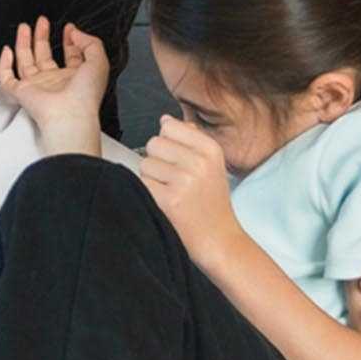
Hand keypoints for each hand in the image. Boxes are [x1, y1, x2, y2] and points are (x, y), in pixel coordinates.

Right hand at [0, 19, 108, 151]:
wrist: (70, 114)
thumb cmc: (86, 94)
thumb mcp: (99, 61)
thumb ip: (90, 42)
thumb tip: (75, 33)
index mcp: (75, 78)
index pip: (71, 56)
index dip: (70, 41)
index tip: (69, 28)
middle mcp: (55, 82)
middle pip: (45, 55)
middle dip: (43, 37)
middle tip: (42, 21)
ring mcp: (37, 87)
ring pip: (26, 62)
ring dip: (24, 43)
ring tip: (24, 27)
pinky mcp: (21, 92)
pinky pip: (7, 78)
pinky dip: (4, 64)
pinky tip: (7, 50)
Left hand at [137, 114, 238, 263]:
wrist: (218, 240)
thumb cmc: (211, 203)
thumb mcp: (212, 165)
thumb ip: (190, 139)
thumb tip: (165, 120)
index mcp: (210, 149)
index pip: (169, 126)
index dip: (167, 143)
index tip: (177, 159)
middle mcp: (199, 162)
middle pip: (153, 143)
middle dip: (157, 160)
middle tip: (173, 180)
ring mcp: (184, 181)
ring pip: (145, 163)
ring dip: (151, 178)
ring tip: (170, 192)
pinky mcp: (168, 199)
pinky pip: (142, 183)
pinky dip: (147, 193)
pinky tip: (164, 202)